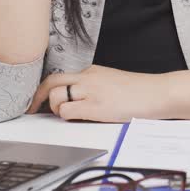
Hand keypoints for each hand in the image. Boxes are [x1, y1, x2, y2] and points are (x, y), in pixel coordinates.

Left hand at [26, 65, 168, 122]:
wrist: (157, 93)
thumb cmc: (139, 91)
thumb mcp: (111, 81)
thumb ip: (93, 85)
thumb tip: (76, 98)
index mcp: (91, 71)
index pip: (60, 76)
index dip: (45, 88)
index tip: (39, 99)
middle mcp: (87, 78)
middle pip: (51, 81)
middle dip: (37, 96)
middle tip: (32, 109)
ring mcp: (91, 92)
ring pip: (56, 95)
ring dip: (54, 108)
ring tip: (65, 114)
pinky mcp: (95, 107)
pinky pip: (67, 111)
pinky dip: (66, 116)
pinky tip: (77, 118)